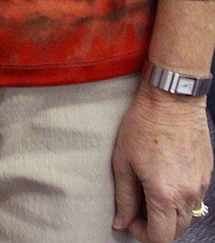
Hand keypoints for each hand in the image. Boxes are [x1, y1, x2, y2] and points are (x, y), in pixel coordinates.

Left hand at [112, 85, 212, 240]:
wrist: (172, 98)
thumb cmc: (144, 124)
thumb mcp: (123, 160)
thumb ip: (124, 197)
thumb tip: (121, 222)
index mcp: (165, 194)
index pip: (160, 237)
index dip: (142, 234)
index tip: (131, 219)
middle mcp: (188, 194)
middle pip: (176, 231)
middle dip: (156, 225)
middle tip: (138, 206)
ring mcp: (201, 184)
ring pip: (187, 215)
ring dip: (170, 213)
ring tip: (151, 190)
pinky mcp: (207, 173)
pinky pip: (196, 197)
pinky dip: (182, 197)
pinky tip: (167, 178)